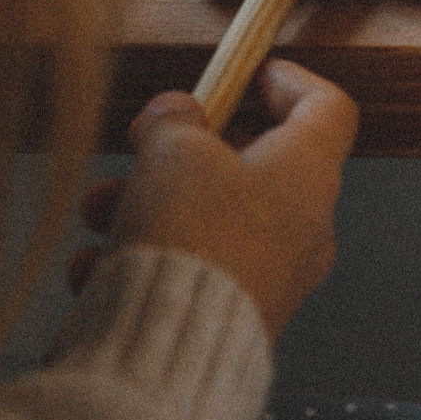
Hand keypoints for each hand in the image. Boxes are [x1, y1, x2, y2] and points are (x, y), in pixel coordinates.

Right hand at [70, 60, 357, 341]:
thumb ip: (174, 121)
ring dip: (144, 204)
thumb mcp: (173, 149)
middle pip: (252, 165)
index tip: (243, 71)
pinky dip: (139, 260)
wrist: (172, 348)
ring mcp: (270, 278)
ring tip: (96, 211)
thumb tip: (173, 116)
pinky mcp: (231, 318)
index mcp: (307, 175)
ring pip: (206, 218)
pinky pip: (186, 271)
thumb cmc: (189, 238)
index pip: (326, 109)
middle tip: (139, 144)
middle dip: (181, 151)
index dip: (285, 80)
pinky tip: (95, 269)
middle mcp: (302, 229)